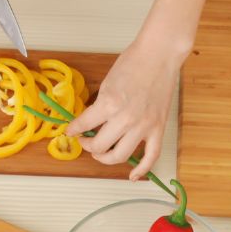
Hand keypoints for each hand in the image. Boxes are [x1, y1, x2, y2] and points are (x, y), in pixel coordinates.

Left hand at [66, 39, 179, 178]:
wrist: (159, 55)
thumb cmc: (134, 62)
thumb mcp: (108, 82)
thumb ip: (101, 104)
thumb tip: (92, 121)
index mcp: (109, 104)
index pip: (83, 125)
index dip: (73, 130)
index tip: (71, 132)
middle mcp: (125, 119)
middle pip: (100, 146)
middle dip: (88, 146)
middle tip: (85, 142)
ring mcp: (143, 126)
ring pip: (120, 156)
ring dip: (106, 158)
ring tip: (101, 153)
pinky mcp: (158, 129)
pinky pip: (150, 157)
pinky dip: (142, 170)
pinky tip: (132, 176)